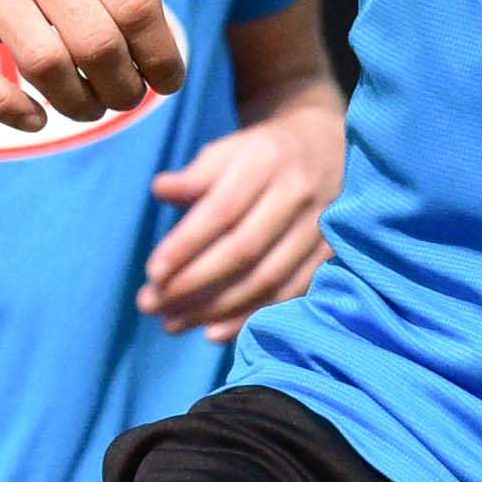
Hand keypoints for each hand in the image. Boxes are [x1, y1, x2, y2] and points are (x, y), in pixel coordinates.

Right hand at [0, 0, 250, 136]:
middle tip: (125, 97)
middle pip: (95, 44)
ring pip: (43, 63)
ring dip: (76, 104)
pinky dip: (11, 110)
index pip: (137, 7)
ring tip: (89, 106)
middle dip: (121, 88)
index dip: (161, 57)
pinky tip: (37, 118)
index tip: (166, 82)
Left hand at [139, 100, 344, 333]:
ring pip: (265, 278)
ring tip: (173, 322)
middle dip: (193, 283)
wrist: (329, 148)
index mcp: (266, 161)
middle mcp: (297, 195)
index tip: (152, 272)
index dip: (186, 244)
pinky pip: (288, 294)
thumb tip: (160, 190)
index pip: (222, 210)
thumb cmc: (264, 154)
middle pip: (243, 250)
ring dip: (215, 308)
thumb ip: (196, 175)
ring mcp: (319, 228)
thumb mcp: (229, 151)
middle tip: (152, 304)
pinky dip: (250, 316)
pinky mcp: (330, 255)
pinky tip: (214, 332)